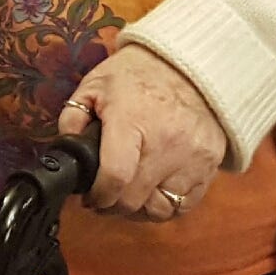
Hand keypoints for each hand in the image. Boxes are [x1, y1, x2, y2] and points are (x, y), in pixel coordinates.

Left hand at [59, 48, 225, 222]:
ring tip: (129, 193)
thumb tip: (65, 152)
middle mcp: (166, 143)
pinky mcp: (210, 166)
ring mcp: (192, 157)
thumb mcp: (94, 86)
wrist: (188, 64)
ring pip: (160, 210)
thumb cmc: (137, 76)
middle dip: (112, 204)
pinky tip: (153, 189)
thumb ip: (72, 119)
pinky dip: (166, 204)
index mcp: (131, 121)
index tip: (90, 196)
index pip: (115, 177)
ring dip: (140, 208)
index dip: (97, 196)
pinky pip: (185, 205)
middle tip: (104, 194)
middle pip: (134, 200)